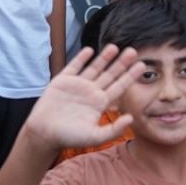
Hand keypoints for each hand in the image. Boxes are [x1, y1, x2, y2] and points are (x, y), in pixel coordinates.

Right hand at [22, 45, 144, 150]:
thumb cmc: (69, 137)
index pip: (119, 86)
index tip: (142, 66)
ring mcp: (77, 85)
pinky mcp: (62, 81)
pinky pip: (74, 67)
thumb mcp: (94, 137)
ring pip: (94, 68)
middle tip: (133, 51)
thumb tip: (131, 118)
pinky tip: (90, 50)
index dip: (130, 76)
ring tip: (115, 47)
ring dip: (104, 58)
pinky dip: (81, 58)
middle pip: (110, 74)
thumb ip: (113, 129)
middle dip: (121, 63)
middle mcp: (91, 92)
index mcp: (100, 103)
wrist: (43, 134)